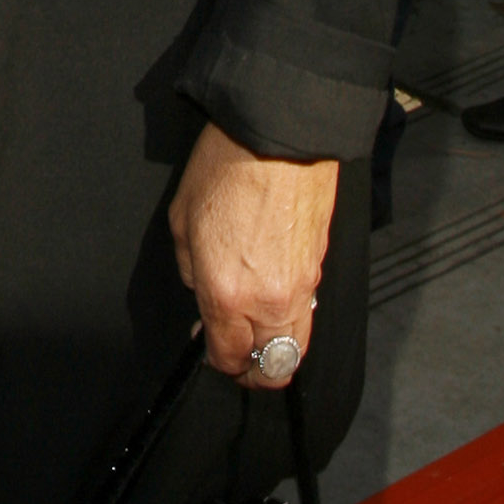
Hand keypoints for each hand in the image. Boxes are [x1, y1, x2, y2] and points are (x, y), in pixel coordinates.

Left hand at [168, 120, 335, 385]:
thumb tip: (201, 293)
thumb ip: (190, 270)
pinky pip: (309, 311)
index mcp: (226, 295)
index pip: (229, 359)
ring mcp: (302, 287)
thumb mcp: (182, 220)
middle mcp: (269, 302)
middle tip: (236, 352)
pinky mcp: (321, 267)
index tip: (208, 349)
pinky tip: (275, 293)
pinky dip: (293, 315)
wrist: (280, 133)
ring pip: (298, 347)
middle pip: (273, 371)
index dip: (217, 361)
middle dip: (253, 370)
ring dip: (278, 348)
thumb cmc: (226, 167)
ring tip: (258, 330)